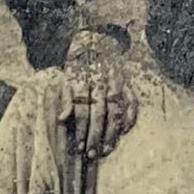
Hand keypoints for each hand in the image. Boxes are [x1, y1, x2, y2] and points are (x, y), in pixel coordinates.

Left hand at [62, 36, 136, 160]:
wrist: (97, 39)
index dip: (80, 129)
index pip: (82, 109)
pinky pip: (131, 103)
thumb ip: (65, 98)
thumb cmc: (78, 64)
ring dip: (112, 132)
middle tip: (91, 154)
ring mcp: (117, 82)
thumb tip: (61, 119)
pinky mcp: (128, 83)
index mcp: (83, 79)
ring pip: (116, 111)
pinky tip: (124, 132)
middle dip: (95, 136)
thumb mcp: (66, 77)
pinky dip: (129, 118)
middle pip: (99, 113)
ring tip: (106, 149)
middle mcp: (101, 81)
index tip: (78, 146)